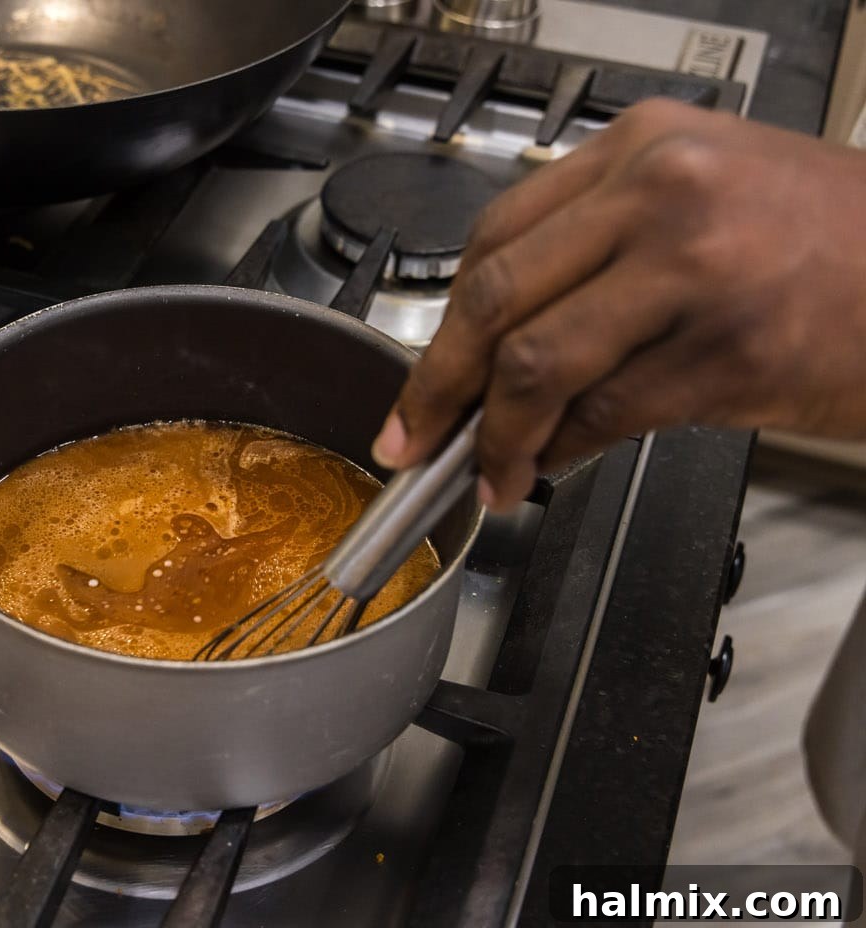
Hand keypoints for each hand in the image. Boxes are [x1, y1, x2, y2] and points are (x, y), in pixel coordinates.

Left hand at [371, 98, 865, 509]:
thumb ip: (596, 252)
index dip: (441, 322)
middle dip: (438, 384)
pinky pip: (608, 413)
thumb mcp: (703, 200)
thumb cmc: (829, 242)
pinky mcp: (730, 352)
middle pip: (497, 296)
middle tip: (413, 437)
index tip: (418, 377)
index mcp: (645, 146)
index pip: (497, 236)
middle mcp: (664, 193)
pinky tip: (557, 463)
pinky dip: (567, 450)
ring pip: (539, 363)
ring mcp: (698, 270)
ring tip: (493, 471)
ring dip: (500, 436)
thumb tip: (495, 346)